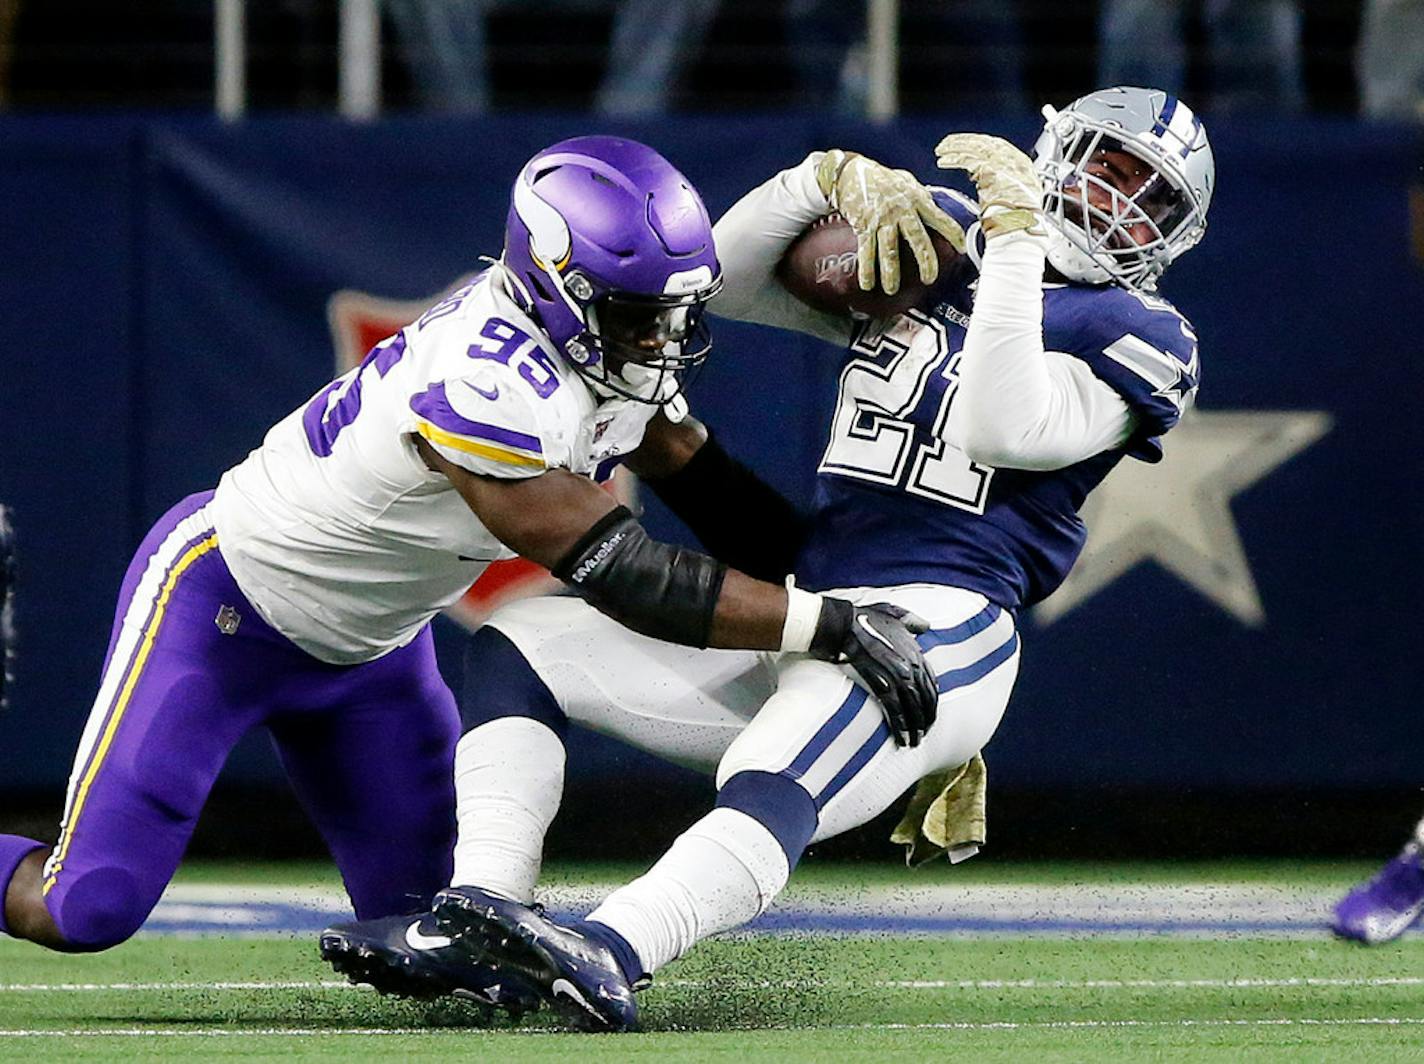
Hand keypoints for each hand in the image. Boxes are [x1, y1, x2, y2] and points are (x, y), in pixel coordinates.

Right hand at [810, 598, 938, 746]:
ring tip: (913, 742)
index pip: (931, 683)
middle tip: (922, 734)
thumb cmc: (863, 617)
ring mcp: (896, 674)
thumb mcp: (892, 613)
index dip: (931, 702)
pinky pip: (895, 709)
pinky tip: (901, 739)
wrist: (841, 623)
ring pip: (913, 707)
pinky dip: (900, 726)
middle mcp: (910, 664)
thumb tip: (926, 625)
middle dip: (926, 719)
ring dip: (915, 727)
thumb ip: (911, 620)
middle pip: (925, 698)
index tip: (928, 715)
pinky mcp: (880, 682)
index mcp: (914, 651)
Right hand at [815, 149, 964, 295]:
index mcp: (917, 200)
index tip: (961, 250)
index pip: (940, 219)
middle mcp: (901, 210)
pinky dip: (866, 270)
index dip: (953, 235)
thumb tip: (935, 210)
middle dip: (925, 261)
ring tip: (892, 290)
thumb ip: (921, 198)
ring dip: (891, 273)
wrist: (851, 171)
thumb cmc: (882, 179)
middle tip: (929, 280)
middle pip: (917, 239)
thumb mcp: (907, 182)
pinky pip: (865, 251)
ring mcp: (882, 219)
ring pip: (889, 250)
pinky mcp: (863, 225)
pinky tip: (867, 284)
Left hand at [933, 132, 1043, 239]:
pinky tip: (943, 161)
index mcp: (1023, 166)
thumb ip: (1000, 186)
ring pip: (975, 147)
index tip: (968, 145)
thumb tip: (982, 184)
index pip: (999, 146)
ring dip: (955, 147)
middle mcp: (1014, 160)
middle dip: (966, 141)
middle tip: (950, 143)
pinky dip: (953, 159)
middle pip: (986, 143)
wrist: (1020, 227)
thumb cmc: (1017, 221)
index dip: (981, 144)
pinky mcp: (990, 169)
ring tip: (941, 150)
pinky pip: (967, 159)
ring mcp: (1003, 163)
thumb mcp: (1014, 198)